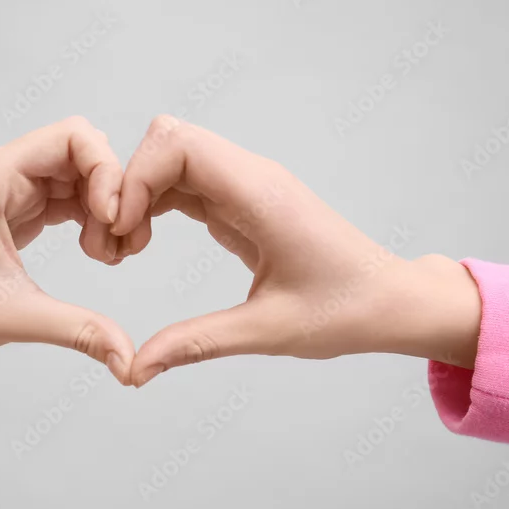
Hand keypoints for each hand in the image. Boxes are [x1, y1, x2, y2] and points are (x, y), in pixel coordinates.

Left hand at [0, 116, 135, 383]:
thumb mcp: (13, 316)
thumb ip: (78, 331)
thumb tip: (129, 359)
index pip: (74, 136)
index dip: (106, 171)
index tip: (110, 218)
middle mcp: (6, 174)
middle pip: (84, 153)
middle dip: (112, 191)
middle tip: (118, 241)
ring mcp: (13, 191)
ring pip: (81, 176)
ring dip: (104, 209)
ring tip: (107, 254)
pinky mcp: (18, 211)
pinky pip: (69, 199)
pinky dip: (90, 219)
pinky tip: (95, 252)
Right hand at [112, 116, 482, 386]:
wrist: (392, 301)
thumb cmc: (347, 311)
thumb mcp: (268, 331)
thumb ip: (196, 343)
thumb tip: (136, 368)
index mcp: (260, 195)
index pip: (177, 144)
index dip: (135, 178)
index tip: (120, 230)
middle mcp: (252, 178)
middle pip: (168, 141)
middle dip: (128, 183)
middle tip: (115, 242)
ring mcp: (248, 186)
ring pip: (173, 158)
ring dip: (139, 194)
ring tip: (125, 247)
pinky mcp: (244, 202)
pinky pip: (187, 183)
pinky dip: (156, 204)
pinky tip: (144, 241)